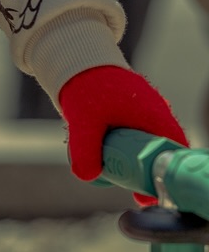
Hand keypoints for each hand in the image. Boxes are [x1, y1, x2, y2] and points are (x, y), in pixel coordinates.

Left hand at [60, 65, 188, 204]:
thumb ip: (84, 149)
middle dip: (145, 171)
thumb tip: (87, 176)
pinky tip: (104, 151)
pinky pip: (134, 135)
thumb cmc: (86, 86)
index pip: (175, 149)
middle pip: (160, 151)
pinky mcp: (132, 112)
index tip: (152, 190)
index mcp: (154, 115)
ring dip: (130, 159)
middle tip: (131, 189)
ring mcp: (145, 111)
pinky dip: (122, 146)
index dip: (168, 173)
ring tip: (111, 170)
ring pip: (145, 144)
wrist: (76, 61)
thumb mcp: (83, 121)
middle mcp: (155, 113)